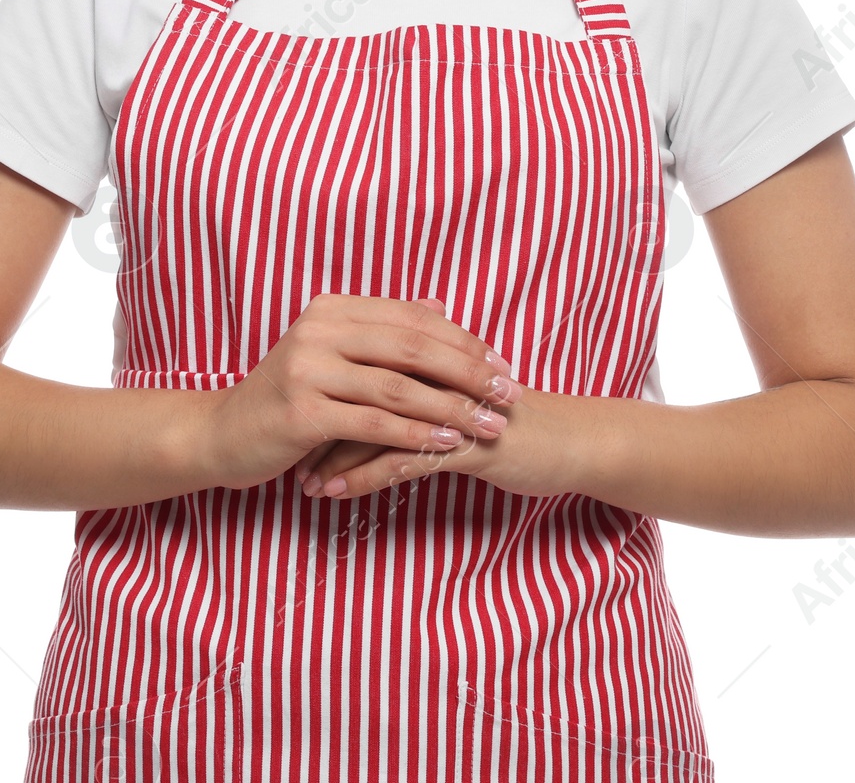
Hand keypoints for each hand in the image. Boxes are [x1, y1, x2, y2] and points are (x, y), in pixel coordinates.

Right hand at [199, 293, 524, 491]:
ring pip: (399, 386)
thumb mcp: (332, 354)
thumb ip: (383, 330)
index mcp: (332, 309)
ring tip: (491, 424)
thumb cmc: (286, 398)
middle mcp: (320, 330)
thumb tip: (440, 307)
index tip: (502, 363)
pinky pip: (374, 422)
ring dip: (453, 407)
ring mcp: (308, 369)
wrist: (222, 434)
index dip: (463, 340)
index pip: (412, 317)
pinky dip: (416, 433)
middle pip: (413, 346)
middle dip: (469, 370)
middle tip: (510, 392)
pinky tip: (447, 444)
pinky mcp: (302, 411)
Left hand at [297, 385, 569, 502]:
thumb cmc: (513, 421)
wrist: (571, 442)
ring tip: (302, 482)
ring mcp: (452, 406)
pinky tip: (336, 494)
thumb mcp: (464, 397)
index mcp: (434, 359)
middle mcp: (438, 375)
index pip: (367, 364)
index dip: (327, 389)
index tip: (292, 416)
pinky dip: (363, 477)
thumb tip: (378, 389)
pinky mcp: (466, 442)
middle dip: (320, 424)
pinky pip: (403, 459)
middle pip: (362, 390)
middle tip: (284, 450)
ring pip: (376, 426)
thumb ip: (424, 385)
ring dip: (333, 456)